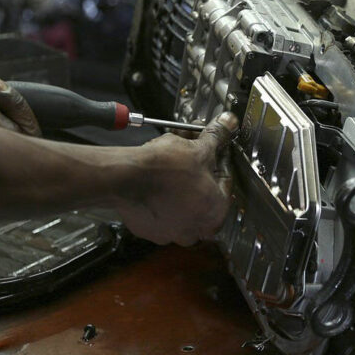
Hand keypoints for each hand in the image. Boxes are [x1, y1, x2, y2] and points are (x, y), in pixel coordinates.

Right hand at [116, 112, 239, 245]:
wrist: (124, 178)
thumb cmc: (166, 169)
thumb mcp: (198, 149)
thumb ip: (218, 137)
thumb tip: (229, 122)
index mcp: (215, 214)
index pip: (225, 181)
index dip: (219, 157)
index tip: (213, 145)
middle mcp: (195, 230)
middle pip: (201, 190)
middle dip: (198, 164)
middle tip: (192, 146)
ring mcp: (170, 233)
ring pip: (181, 198)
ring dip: (180, 176)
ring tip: (172, 152)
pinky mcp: (148, 229)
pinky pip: (160, 207)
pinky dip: (161, 191)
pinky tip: (157, 172)